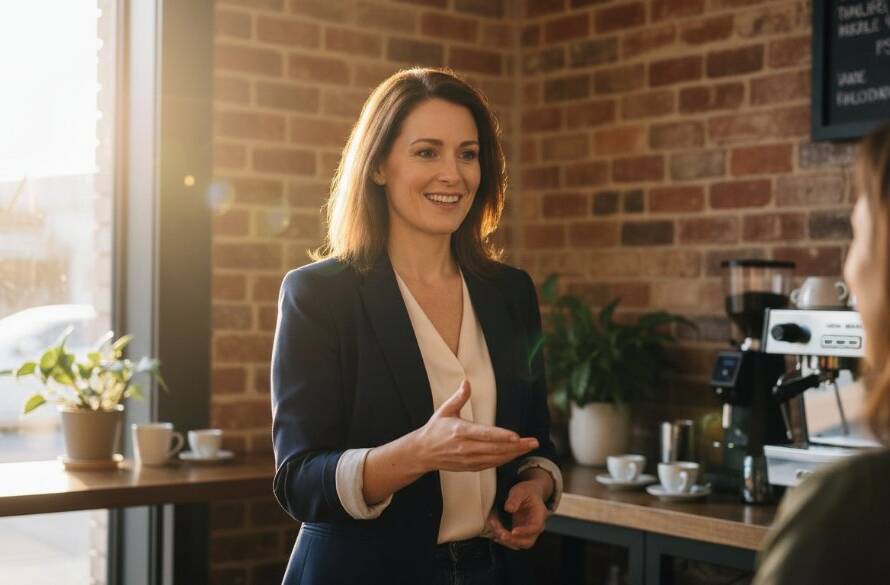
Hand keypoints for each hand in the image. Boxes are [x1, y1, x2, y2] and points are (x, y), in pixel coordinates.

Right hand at [412, 379, 537, 472]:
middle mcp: (465, 447)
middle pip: (495, 448)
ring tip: (528, 447)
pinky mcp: (469, 467)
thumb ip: (459, 397)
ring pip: (495, 458)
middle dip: (516, 446)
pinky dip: (504, 460)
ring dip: (514, 454)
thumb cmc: (435, 430)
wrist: (422, 453)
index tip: (516, 436)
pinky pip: (490, 465)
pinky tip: (514, 455)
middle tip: (533, 442)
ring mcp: (468, 459)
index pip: (484, 434)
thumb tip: (467, 382)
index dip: (501, 436)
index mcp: (460, 431)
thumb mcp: (445, 410)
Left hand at [486, 481, 548, 549]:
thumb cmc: (527, 492)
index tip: (513, 531)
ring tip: (494, 527)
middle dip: (513, 540)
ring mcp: (528, 532)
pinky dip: (504, 539)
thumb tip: (509, 509)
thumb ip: (515, 498)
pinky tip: (494, 532)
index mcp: (539, 515)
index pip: (535, 527)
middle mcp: (536, 527)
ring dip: (506, 540)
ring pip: (519, 544)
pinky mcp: (520, 533)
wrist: (530, 494)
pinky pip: (513, 541)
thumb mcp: (521, 491)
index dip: (525, 532)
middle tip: (499, 533)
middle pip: (528, 542)